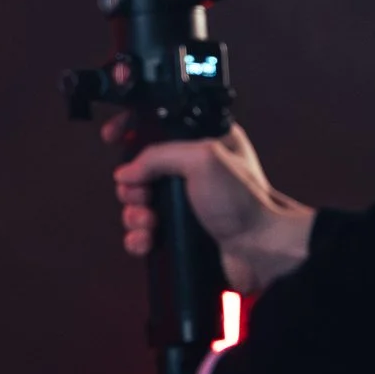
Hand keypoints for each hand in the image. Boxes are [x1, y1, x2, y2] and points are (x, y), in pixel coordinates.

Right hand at [107, 119, 314, 292]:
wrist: (261, 250)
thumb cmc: (246, 202)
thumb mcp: (201, 160)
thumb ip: (158, 155)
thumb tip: (127, 170)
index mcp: (202, 141)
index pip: (157, 124)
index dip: (131, 127)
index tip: (113, 136)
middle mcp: (192, 170)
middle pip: (140, 170)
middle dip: (132, 185)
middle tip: (141, 194)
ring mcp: (186, 202)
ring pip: (139, 203)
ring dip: (134, 214)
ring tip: (148, 221)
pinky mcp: (180, 230)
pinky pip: (145, 231)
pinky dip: (139, 237)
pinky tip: (147, 240)